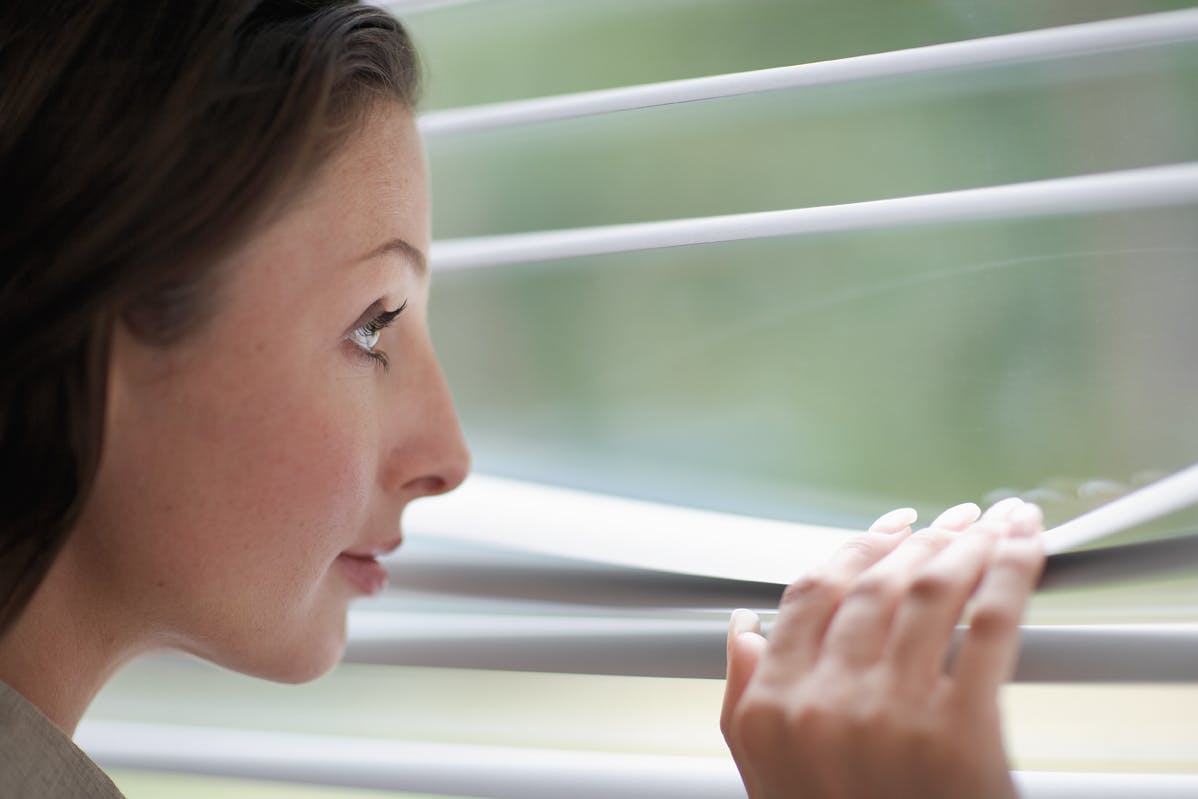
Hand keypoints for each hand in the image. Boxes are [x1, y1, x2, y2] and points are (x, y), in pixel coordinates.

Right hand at [721, 498, 1044, 798]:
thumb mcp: (765, 776)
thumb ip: (743, 696)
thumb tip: (742, 628)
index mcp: (775, 708)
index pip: (810, 595)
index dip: (854, 547)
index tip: (889, 528)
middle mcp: (827, 702)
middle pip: (874, 585)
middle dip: (920, 539)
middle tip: (951, 520)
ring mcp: (893, 714)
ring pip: (929, 592)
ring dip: (966, 545)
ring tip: (990, 525)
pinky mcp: (963, 732)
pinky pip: (991, 627)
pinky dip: (1013, 574)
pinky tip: (1025, 548)